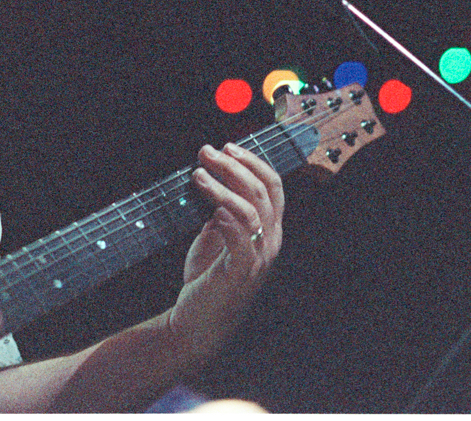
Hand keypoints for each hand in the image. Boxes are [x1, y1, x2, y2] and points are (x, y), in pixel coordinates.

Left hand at [165, 143, 284, 363]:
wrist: (197, 323)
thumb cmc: (207, 279)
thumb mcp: (215, 237)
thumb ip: (221, 212)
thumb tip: (212, 182)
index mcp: (268, 230)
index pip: (272, 186)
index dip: (252, 162)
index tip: (227, 147)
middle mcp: (269, 242)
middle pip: (262, 191)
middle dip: (234, 166)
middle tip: (206, 152)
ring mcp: (258, 258)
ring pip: (250, 211)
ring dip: (223, 188)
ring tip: (198, 176)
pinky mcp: (241, 273)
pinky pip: (242, 240)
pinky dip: (228, 221)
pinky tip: (212, 209)